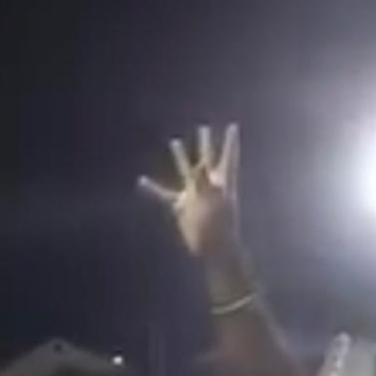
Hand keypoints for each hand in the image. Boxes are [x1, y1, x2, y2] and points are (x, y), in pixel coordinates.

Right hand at [138, 124, 241, 267]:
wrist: (215, 249)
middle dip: (206, 144)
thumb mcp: (213, 200)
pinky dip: (153, 189)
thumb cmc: (218, 227)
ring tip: (175, 142)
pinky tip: (141, 181)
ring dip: (180, 157)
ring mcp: (195, 195)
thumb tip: (200, 165)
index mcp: (222, 183)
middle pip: (207, 158)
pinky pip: (165, 195)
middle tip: (204, 127)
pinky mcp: (182, 207)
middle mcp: (208, 186)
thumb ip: (205, 181)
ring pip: (186, 171)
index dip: (231, 143)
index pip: (228, 158)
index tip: (233, 127)